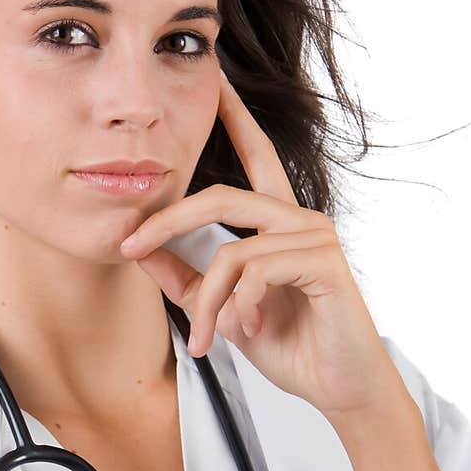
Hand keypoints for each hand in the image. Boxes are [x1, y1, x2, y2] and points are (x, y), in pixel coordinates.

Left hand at [118, 68, 403, 420]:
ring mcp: (316, 237)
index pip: (256, 156)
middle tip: (129, 247)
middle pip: (221, 196)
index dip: (236, 117)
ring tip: (205, 339)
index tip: (216, 81)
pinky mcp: (325, 263)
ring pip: (232, 251)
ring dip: (206, 301)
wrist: (340, 388)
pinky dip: (240, 308)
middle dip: (168, 221)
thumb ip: (185, 279)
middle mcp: (300, 218)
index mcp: (279, 221)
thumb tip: (140, 251)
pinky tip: (251, 332)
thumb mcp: (223, 310)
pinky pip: (256, 272)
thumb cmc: (290, 345)